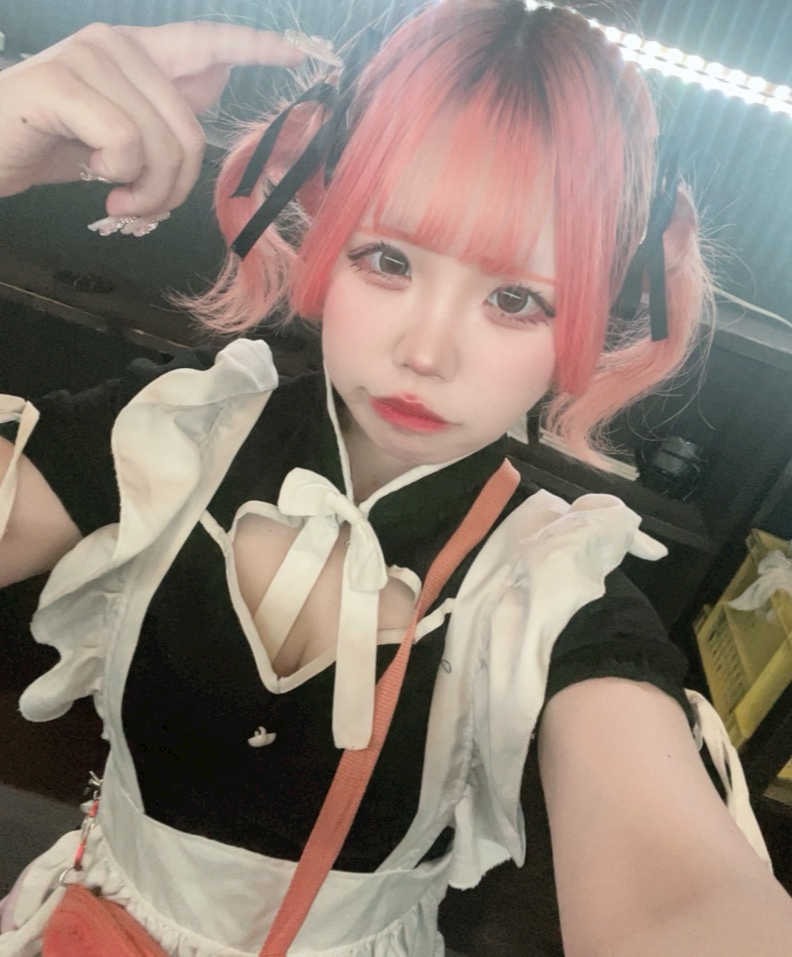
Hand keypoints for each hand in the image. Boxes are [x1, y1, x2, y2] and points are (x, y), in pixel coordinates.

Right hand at [0, 22, 308, 214]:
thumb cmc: (54, 142)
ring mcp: (89, 58)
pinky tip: (95, 177)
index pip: (206, 41)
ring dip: (145, 191)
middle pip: (190, 130)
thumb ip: (166, 106)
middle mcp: (117, 43)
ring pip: (161, 143)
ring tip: (117, 197)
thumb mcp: (121, 130)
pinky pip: (125, 144)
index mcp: (138, 53)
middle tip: (141, 206)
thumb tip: (219, 76)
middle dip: (174, 187)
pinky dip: (117, 176)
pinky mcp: (62, 84)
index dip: (254, 48)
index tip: (298, 53)